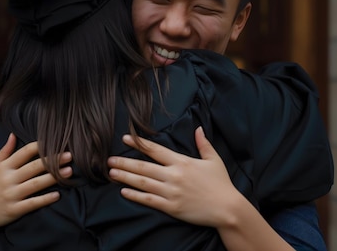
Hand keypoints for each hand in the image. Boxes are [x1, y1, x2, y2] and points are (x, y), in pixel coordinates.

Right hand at [0, 133, 71, 231]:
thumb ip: (5, 151)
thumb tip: (14, 134)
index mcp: (4, 166)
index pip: (25, 152)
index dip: (41, 146)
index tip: (56, 143)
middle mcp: (8, 179)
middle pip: (34, 167)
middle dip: (53, 160)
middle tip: (69, 155)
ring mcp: (11, 195)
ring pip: (35, 184)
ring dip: (53, 177)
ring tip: (69, 172)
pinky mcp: (13, 210)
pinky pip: (32, 204)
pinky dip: (44, 199)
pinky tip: (57, 195)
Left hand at [107, 127, 242, 227]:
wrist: (227, 208)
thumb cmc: (221, 184)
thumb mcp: (214, 160)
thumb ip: (203, 144)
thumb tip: (198, 128)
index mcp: (182, 162)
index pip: (156, 150)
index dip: (139, 143)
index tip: (125, 138)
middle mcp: (174, 175)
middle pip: (144, 166)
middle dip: (125, 162)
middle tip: (109, 159)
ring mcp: (171, 192)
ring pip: (143, 182)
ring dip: (125, 177)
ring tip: (111, 173)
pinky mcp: (171, 207)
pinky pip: (149, 200)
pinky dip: (135, 195)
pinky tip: (123, 191)